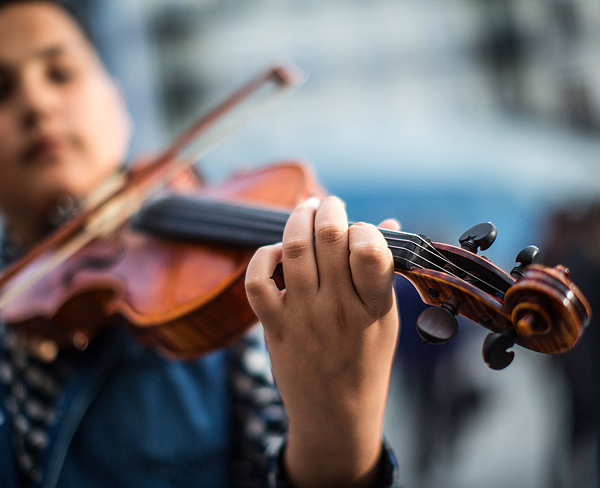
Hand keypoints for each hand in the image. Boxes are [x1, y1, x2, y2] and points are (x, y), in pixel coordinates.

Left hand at [245, 196, 398, 487]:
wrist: (335, 414)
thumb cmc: (365, 361)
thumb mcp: (385, 318)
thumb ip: (383, 270)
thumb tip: (386, 222)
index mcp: (373, 306)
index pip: (370, 251)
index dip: (363, 228)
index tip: (360, 229)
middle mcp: (337, 309)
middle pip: (328, 239)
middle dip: (329, 210)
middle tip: (330, 205)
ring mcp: (303, 317)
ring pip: (292, 251)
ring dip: (297, 220)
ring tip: (305, 209)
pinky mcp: (274, 327)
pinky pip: (258, 282)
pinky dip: (263, 257)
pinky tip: (276, 253)